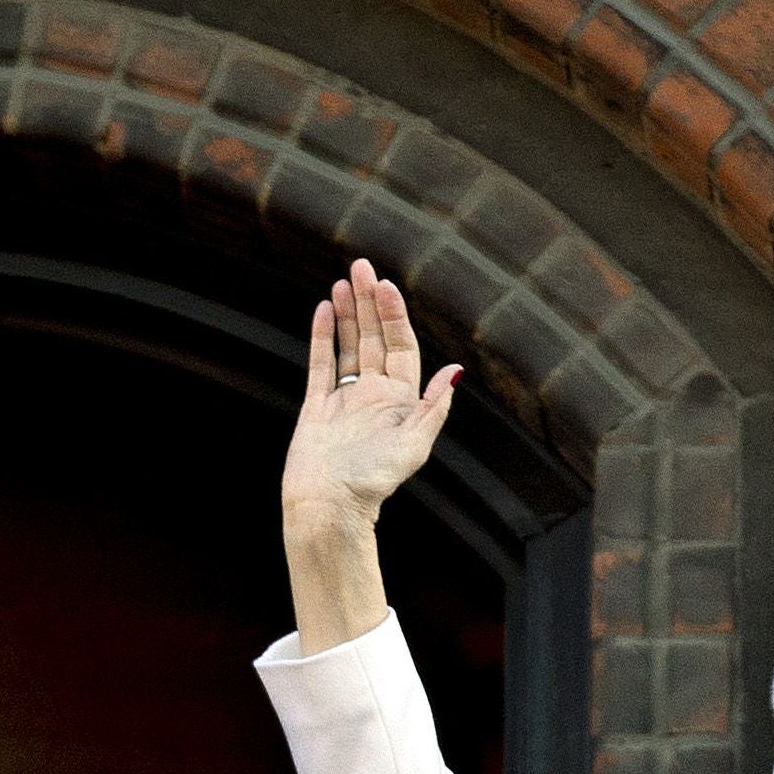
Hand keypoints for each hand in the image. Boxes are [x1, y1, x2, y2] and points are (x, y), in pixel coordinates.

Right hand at [278, 259, 462, 537]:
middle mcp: (374, 396)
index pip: (401, 347)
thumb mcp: (414, 446)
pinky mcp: (318, 406)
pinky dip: (323, 337)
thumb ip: (433, 407)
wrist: (329, 506)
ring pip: (348, 346)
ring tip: (342, 282)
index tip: (385, 286)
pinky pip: (321, 364)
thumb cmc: (374, 482)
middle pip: (374, 339)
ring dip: (348, 314)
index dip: (394, 315)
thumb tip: (455, 370)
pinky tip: (325, 310)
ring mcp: (345, 399)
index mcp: (401, 402)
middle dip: (369, 303)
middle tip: (360, 267)